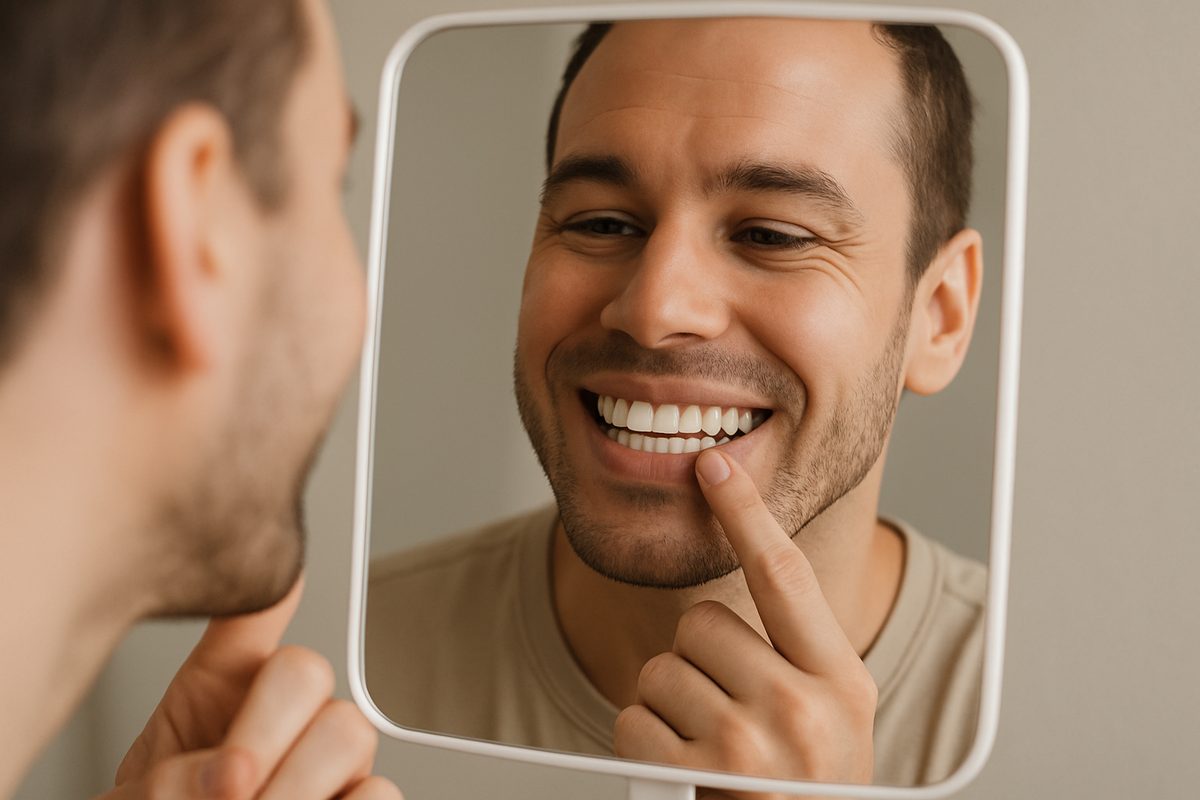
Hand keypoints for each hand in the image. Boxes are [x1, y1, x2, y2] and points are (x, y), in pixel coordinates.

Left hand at [100, 576, 402, 799]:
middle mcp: (278, 723)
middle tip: (228, 790)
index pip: (246, 623)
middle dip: (266, 734)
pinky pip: (382, 793)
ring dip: (300, 785)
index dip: (265, 586)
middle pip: (308, 674)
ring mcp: (324, 765)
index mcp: (213, 699)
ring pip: (350, 732)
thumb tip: (228, 772)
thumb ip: (170, 780)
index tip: (281, 558)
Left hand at [613, 451, 876, 797]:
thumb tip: (741, 575)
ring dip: (669, 705)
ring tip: (709, 748)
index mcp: (841, 681)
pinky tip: (680, 769)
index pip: (785, 575)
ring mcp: (750, 745)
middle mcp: (802, 708)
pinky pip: (632, 718)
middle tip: (724, 711)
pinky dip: (642, 741)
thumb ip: (796, 654)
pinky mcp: (699, 779)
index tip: (714, 466)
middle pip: (701, 624)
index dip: (745, 513)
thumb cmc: (805, 789)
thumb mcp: (830, 716)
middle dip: (696, 661)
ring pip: (661, 670)